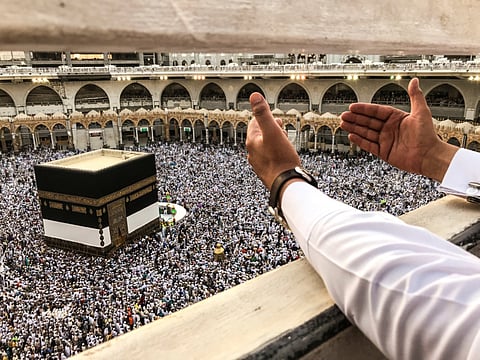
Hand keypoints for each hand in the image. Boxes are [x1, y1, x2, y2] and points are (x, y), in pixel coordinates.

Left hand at [246, 92, 300, 189]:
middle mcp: (253, 153)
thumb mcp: (273, 131)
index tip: (275, 118)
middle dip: (270, 129)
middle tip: (280, 127)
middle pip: (260, 135)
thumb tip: (254, 96)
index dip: (265, 118)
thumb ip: (263, 113)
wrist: (286, 184)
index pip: (254, 123)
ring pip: (265, 147)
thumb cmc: (280, 159)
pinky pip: (270, 158)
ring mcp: (259, 163)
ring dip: (274, 141)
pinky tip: (283, 155)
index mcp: (252, 141)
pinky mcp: (267, 172)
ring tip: (284, 140)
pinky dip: (276, 153)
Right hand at [340, 78, 457, 181]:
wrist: (429, 156)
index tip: (353, 106)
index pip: (376, 111)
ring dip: (354, 128)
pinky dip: (360, 141)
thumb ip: (415, 96)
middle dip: (355, 118)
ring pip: (366, 132)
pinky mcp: (384, 152)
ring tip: (343, 123)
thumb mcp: (421, 112)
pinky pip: (369, 145)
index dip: (364, 109)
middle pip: (368, 121)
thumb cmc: (428, 135)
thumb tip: (414, 80)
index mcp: (396, 118)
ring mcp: (386, 140)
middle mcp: (389, 129)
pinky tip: (351, 136)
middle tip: (344, 115)